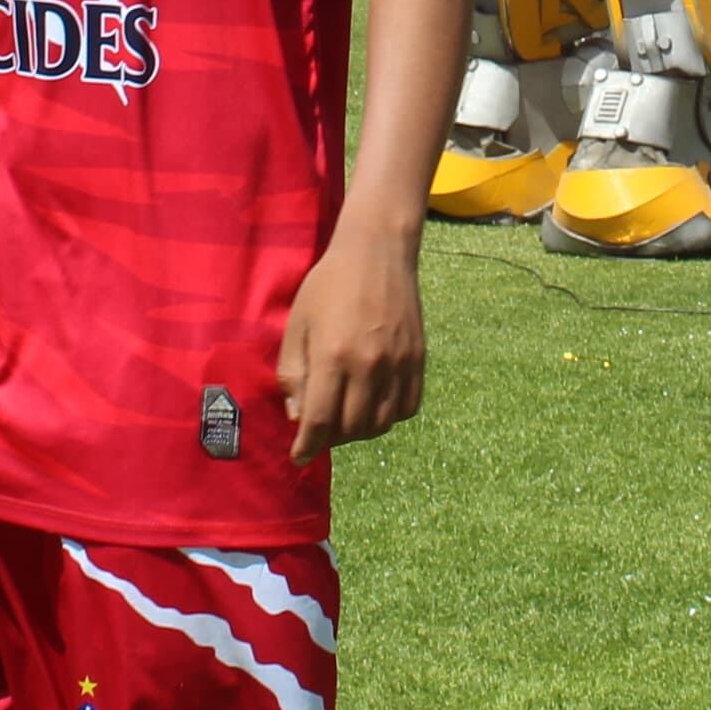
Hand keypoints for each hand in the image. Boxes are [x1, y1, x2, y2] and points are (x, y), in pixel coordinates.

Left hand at [275, 224, 424, 463]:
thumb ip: (293, 373)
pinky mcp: (417, 360)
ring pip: (381, 425)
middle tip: (320, 429)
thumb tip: (298, 416)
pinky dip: (388, 417)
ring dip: (359, 431)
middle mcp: (369, 365)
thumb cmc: (328, 284)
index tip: (299, 457)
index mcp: (333, 356)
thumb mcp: (298, 324)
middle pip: (351, 429)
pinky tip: (373, 404)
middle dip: (330, 439)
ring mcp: (398, 364)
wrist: (377, 252)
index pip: (320, 421)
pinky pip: (406, 408)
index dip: (307, 446)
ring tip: (345, 417)